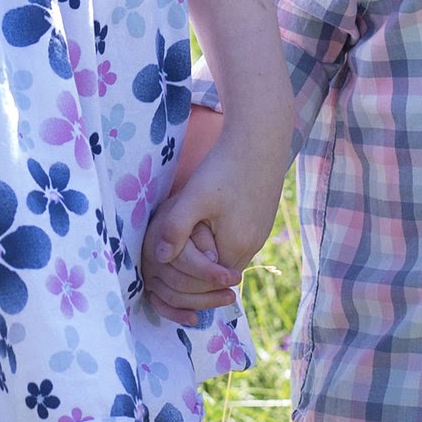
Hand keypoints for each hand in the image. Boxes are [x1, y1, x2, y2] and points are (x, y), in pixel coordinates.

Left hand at [141, 115, 284, 325]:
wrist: (259, 140)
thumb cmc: (224, 169)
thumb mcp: (193, 199)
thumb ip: (175, 230)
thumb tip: (158, 258)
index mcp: (237, 247)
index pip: (210, 281)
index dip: (189, 278)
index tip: (167, 270)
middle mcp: (254, 246)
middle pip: (220, 272)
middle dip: (199, 268)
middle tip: (173, 257)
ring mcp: (261, 233)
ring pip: (229, 256)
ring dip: (210, 252)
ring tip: (188, 240)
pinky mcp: (263, 220)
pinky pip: (239, 241)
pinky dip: (222, 239)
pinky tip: (208, 223)